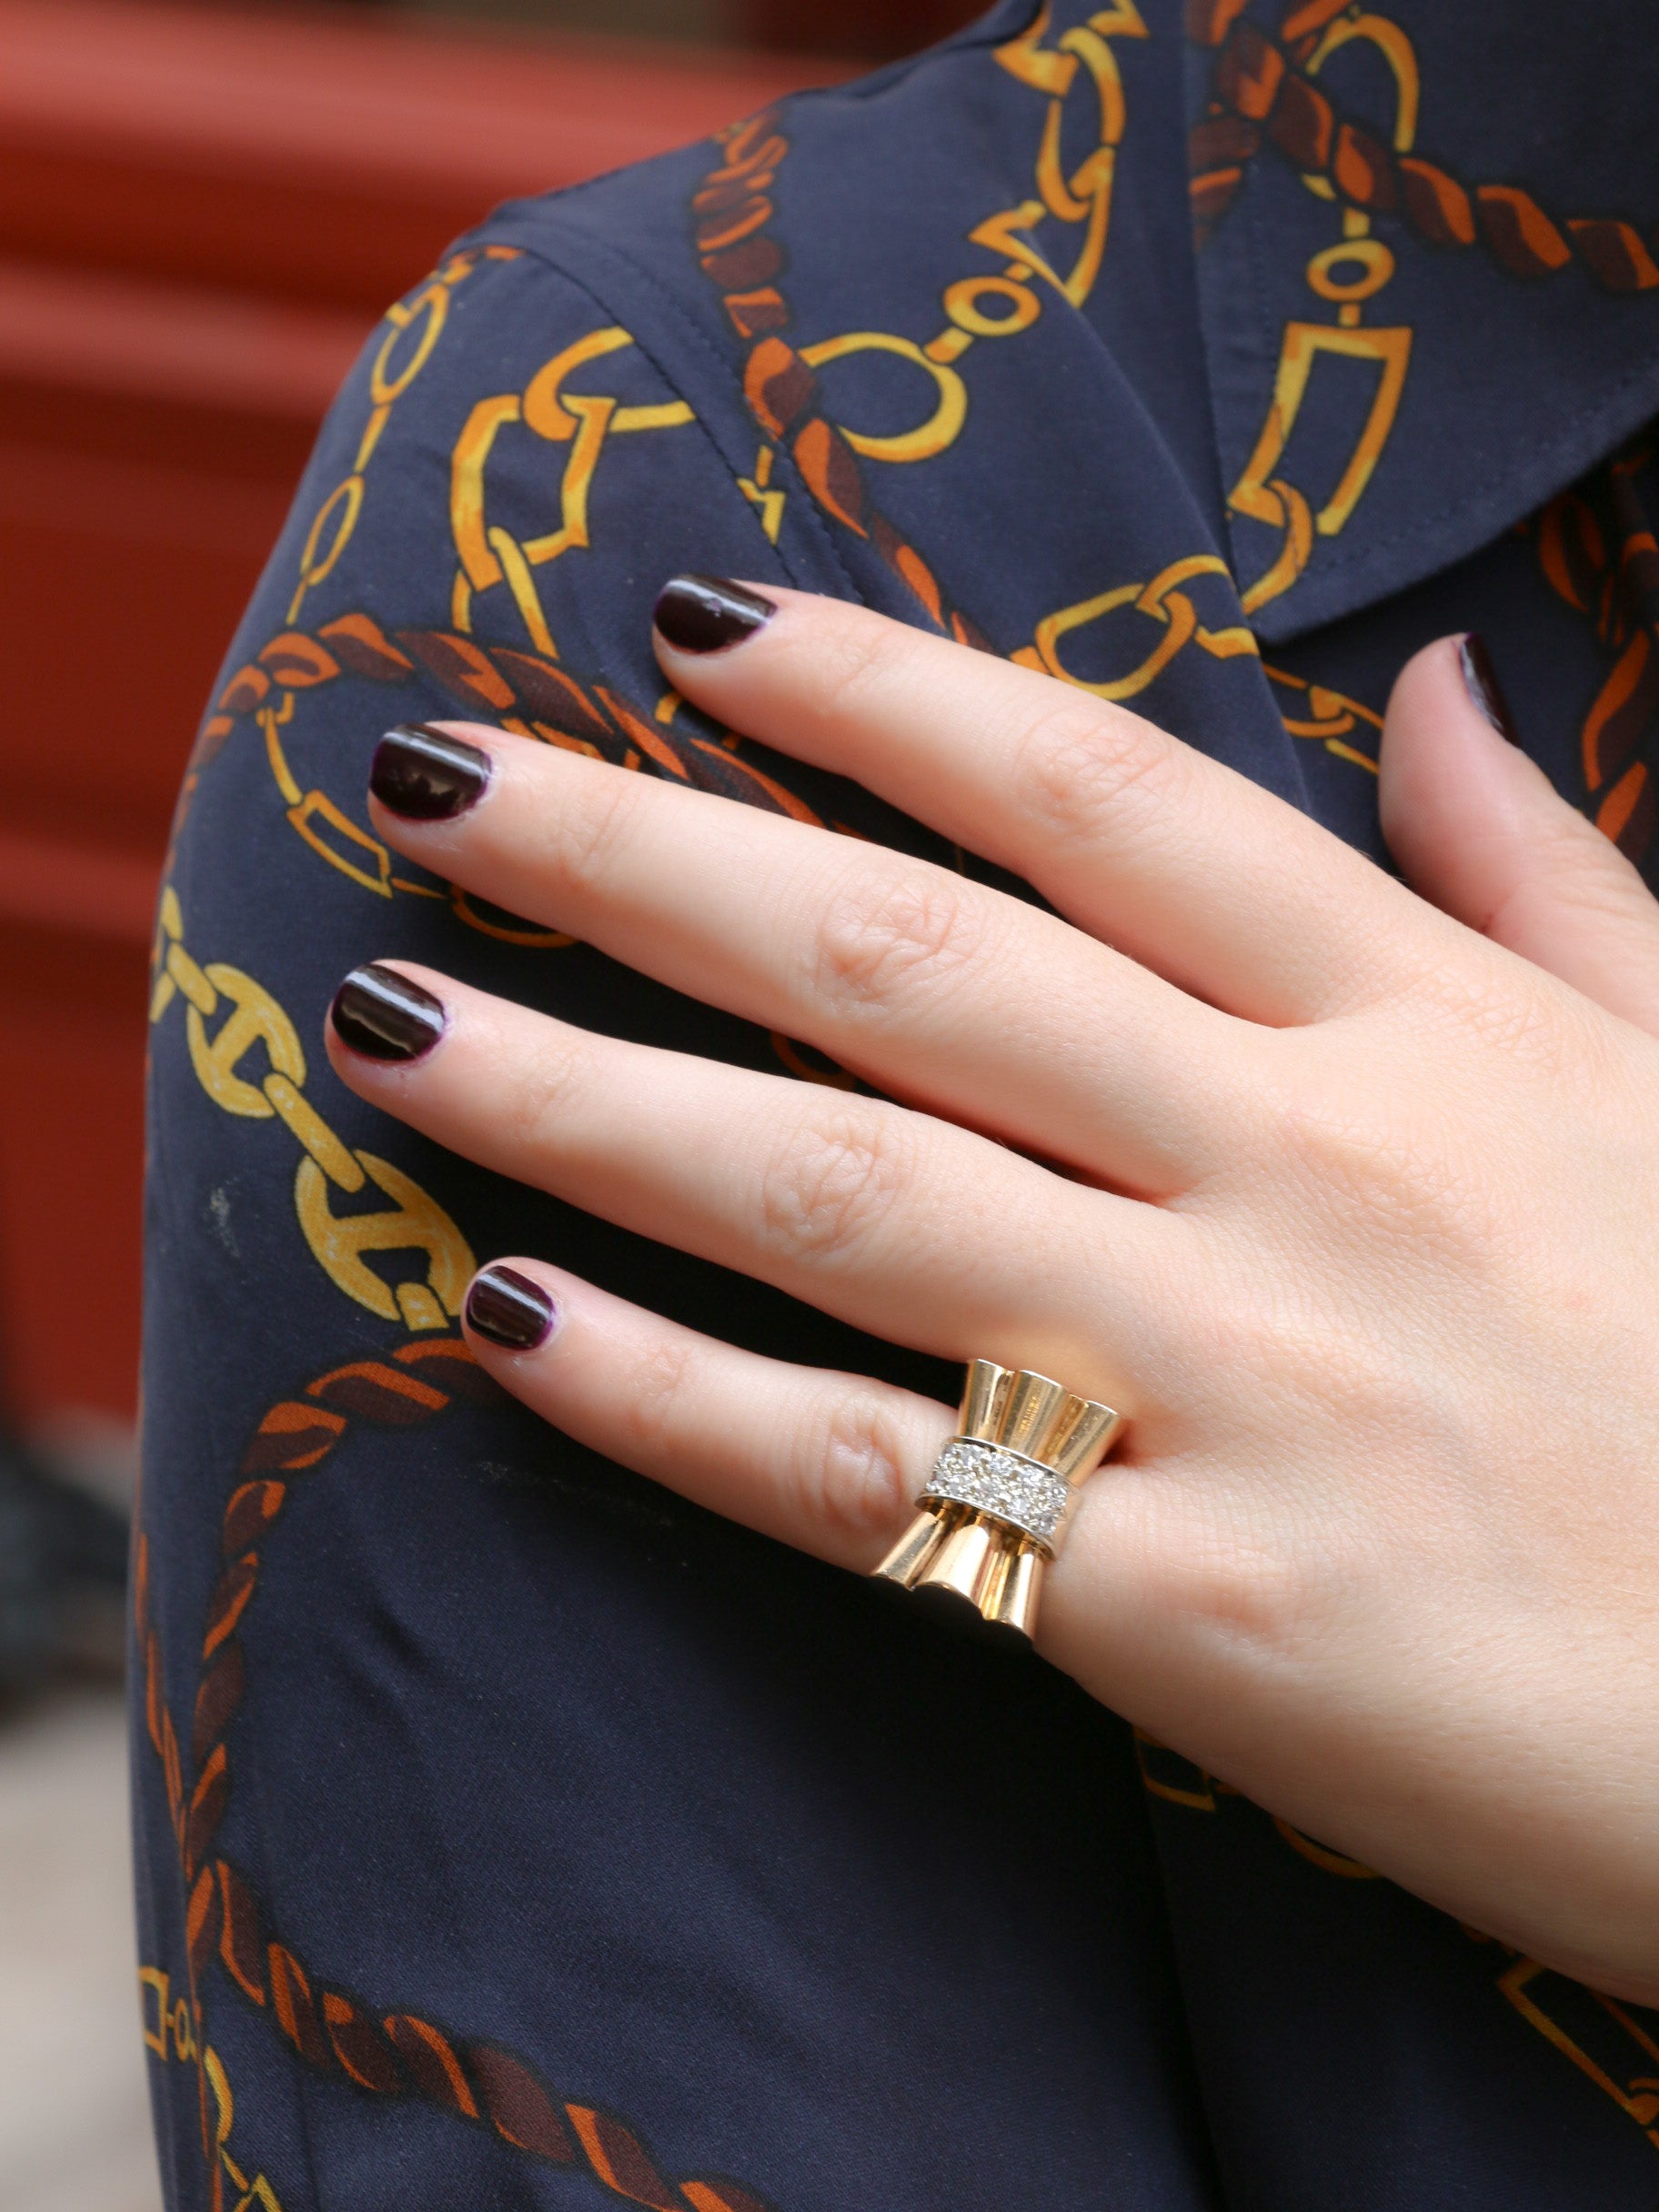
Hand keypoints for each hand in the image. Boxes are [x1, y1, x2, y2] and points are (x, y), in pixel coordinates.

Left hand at [326, 579, 1658, 2000]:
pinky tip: (496, 1327)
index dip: (881, 693)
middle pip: (909, 967)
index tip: (690, 625)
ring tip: (384, 1023)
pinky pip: (879, 1485)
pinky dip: (669, 1404)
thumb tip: (1452, 682)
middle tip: (430, 779)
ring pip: (843, 1199)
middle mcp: (1305, 1175)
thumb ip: (1548, 883)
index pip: (1099, 799)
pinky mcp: (1194, 1624)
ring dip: (582, 1100)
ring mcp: (1238, 1393)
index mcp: (1426, 1030)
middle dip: (642, 856)